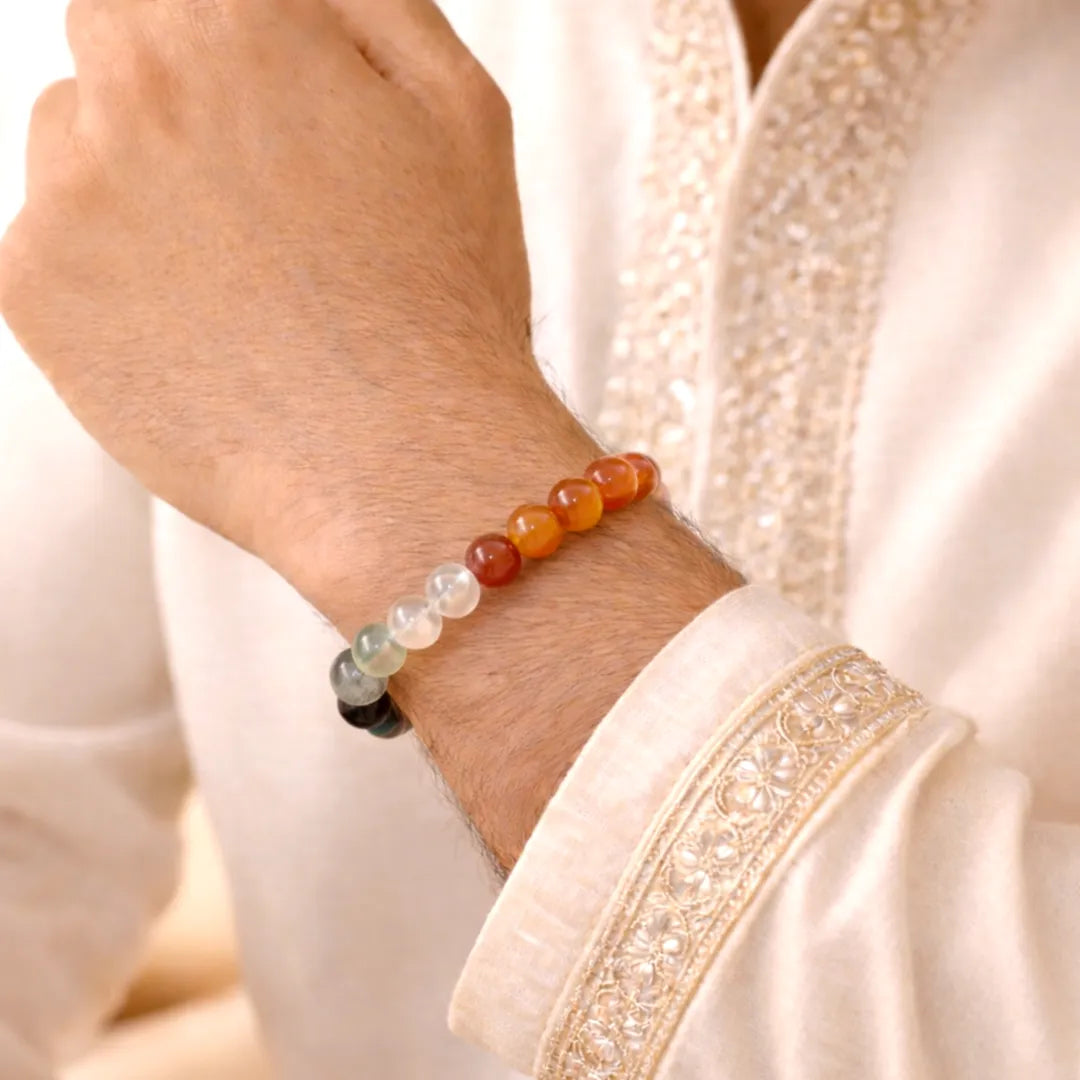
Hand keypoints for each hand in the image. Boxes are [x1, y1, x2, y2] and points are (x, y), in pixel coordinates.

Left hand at [0, 0, 534, 593]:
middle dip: (174, 90)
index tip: (251, 105)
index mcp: (243, 22)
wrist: (401, 466)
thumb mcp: (462, 113)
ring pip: (73, 136)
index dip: (221, 40)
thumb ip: (373, 6)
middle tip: (252, 190)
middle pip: (116, 34)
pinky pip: (48, 242)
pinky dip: (106, 274)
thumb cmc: (446, 305)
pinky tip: (192, 327)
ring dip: (132, 176)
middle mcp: (137, 82)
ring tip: (231, 274)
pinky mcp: (32, 290)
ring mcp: (70, 187)